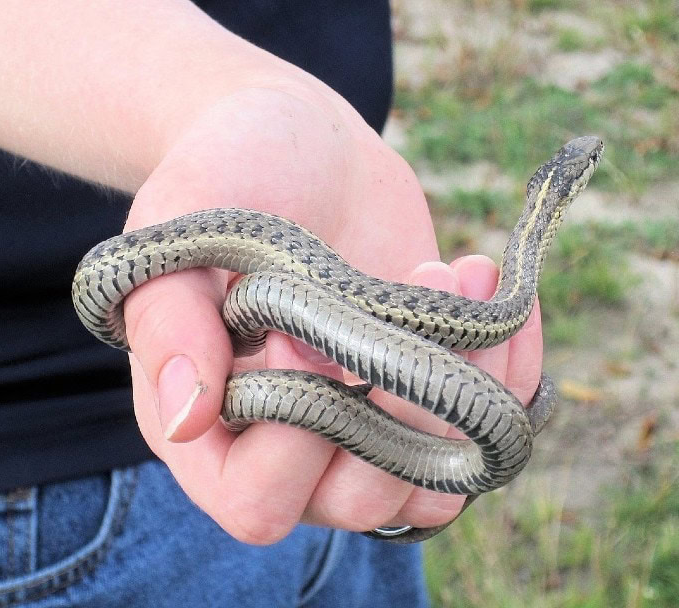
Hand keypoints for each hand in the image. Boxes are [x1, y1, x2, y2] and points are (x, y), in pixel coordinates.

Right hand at [123, 85, 542, 543]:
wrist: (300, 147)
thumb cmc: (223, 179)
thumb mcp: (177, 237)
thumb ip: (168, 324)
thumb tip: (188, 418)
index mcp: (215, 428)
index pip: (256, 501)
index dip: (292, 441)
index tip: (302, 334)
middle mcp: (294, 448)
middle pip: (359, 501)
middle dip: (400, 411)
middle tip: (408, 295)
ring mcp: (370, 426)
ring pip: (437, 482)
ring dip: (467, 389)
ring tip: (453, 276)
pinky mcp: (428, 391)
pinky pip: (487, 426)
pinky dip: (509, 369)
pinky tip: (489, 283)